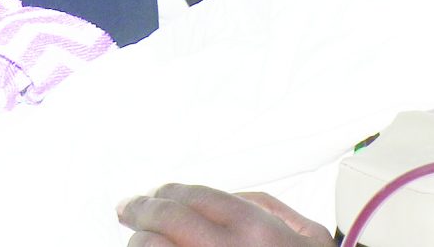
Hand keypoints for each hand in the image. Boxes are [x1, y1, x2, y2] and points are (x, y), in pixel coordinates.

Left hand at [119, 185, 333, 246]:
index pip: (194, 197)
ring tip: (138, 240)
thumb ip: (266, 206)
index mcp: (256, 231)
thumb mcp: (306, 234)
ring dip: (141, 243)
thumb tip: (220, 197)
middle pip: (168, 220)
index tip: (150, 195)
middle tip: (127, 209)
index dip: (165, 192)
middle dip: (141, 210)